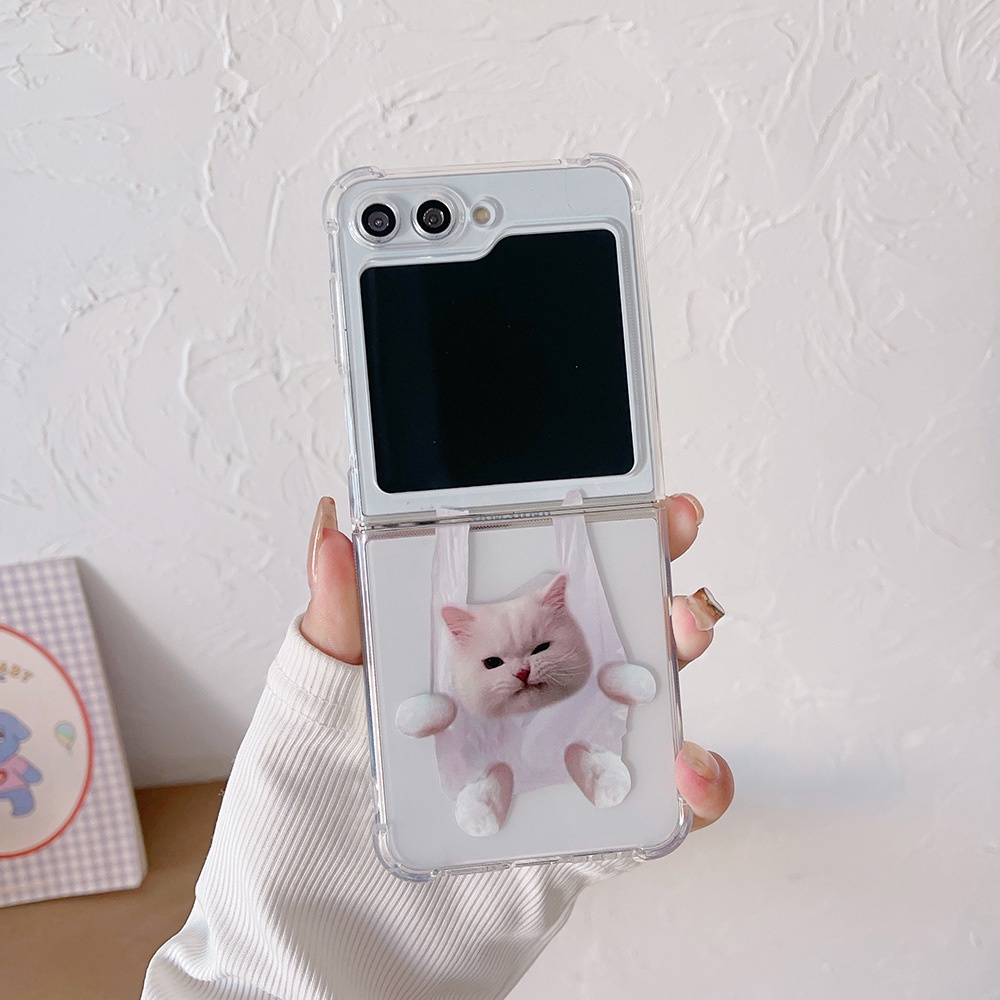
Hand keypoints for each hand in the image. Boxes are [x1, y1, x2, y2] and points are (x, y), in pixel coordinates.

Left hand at [302, 494, 733, 830]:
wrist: (328, 939)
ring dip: (683, 668)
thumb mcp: (316, 702)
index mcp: (477, 650)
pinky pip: (659, 804)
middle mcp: (531, 696)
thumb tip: (334, 526)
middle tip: (674, 585)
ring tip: (680, 649)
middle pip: (619, 629)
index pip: (551, 576)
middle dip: (662, 591)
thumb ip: (337, 618)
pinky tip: (686, 770)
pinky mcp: (587, 830)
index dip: (607, 535)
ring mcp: (565, 760)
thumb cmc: (312, 814)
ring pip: (649, 701)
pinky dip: (693, 785)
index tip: (646, 506)